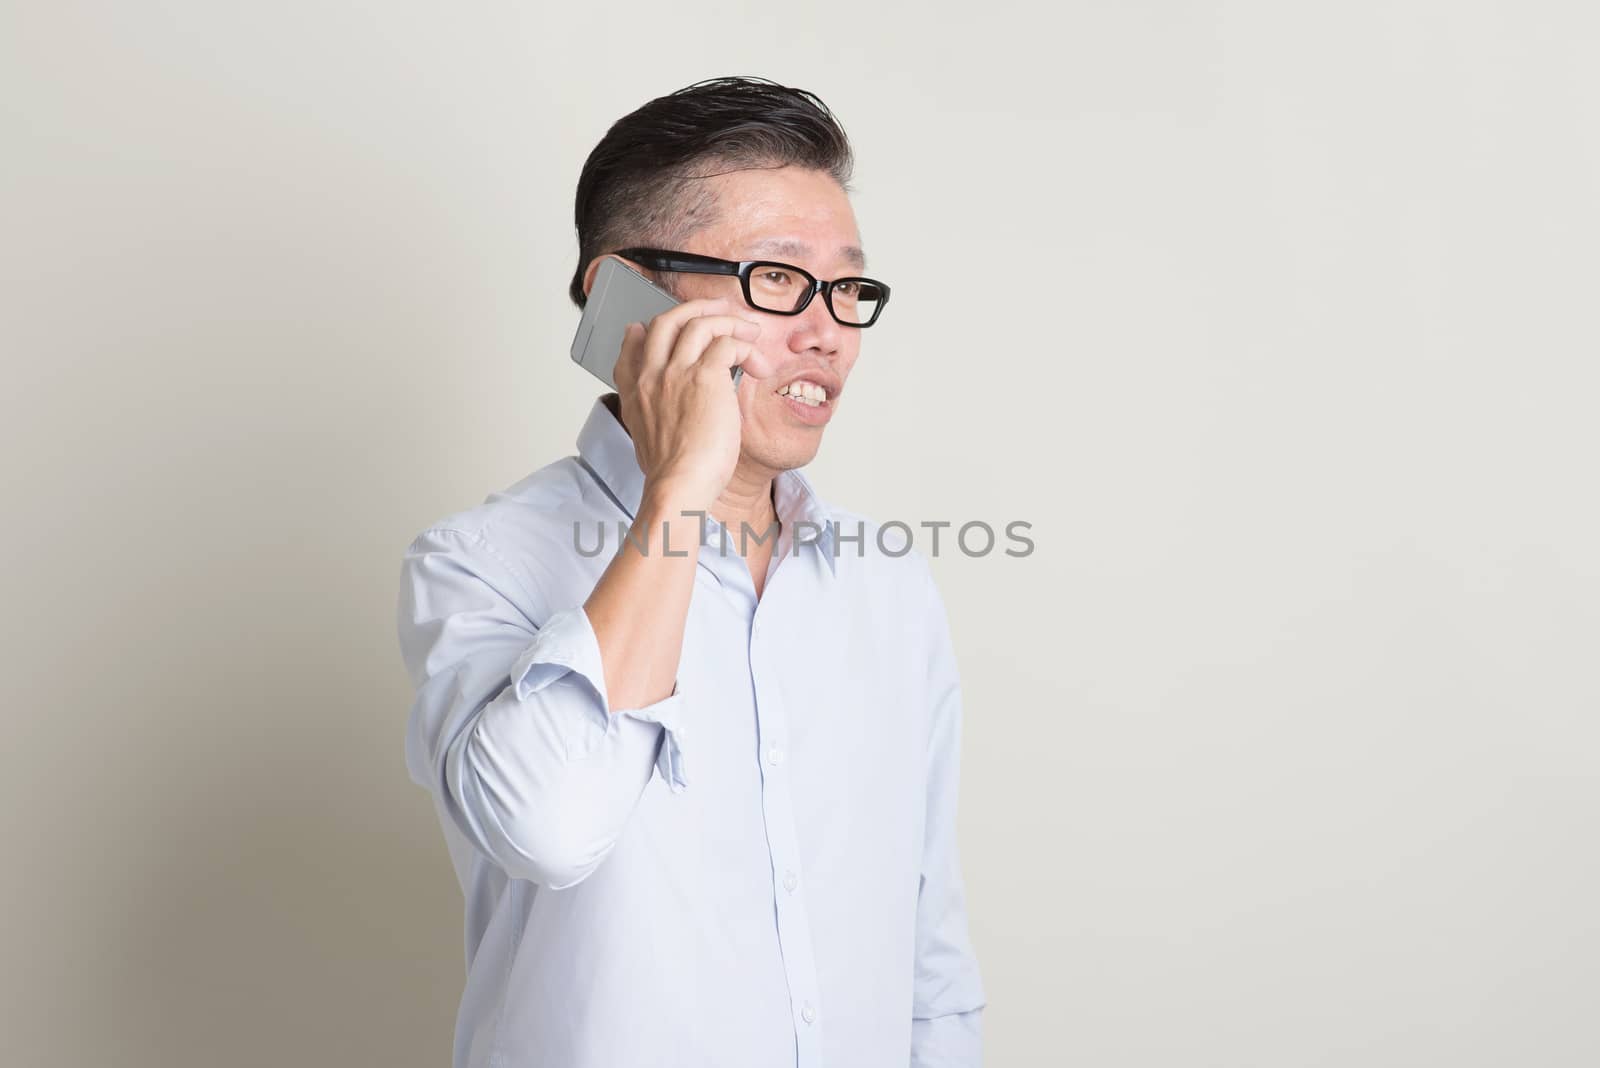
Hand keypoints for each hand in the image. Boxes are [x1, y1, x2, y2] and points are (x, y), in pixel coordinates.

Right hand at [615, 297, 764, 510]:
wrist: (679, 487)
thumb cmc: (672, 473)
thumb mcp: (647, 439)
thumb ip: (652, 413)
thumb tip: (664, 405)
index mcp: (635, 390)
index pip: (632, 343)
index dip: (648, 328)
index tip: (665, 326)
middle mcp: (651, 375)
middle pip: (667, 320)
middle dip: (698, 308)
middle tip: (722, 310)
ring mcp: (675, 372)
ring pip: (700, 322)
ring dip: (730, 322)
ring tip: (751, 333)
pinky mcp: (705, 377)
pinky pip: (728, 343)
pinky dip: (747, 347)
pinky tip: (759, 365)